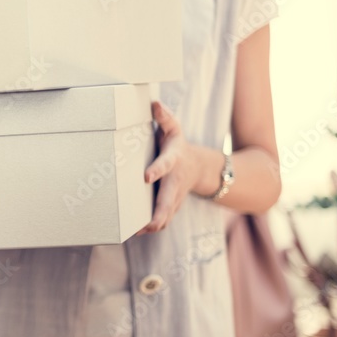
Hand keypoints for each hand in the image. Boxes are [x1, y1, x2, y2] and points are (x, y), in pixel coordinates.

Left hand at [137, 101, 199, 233]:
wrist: (199, 166)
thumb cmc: (177, 145)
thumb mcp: (173, 129)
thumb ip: (165, 118)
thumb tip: (154, 104)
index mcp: (173, 160)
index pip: (165, 164)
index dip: (156, 170)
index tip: (146, 177)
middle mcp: (175, 180)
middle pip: (168, 199)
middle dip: (159, 212)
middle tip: (148, 224)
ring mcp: (176, 195)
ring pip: (167, 213)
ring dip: (155, 224)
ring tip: (137, 231)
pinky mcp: (172, 205)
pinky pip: (165, 218)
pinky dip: (155, 226)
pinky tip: (139, 232)